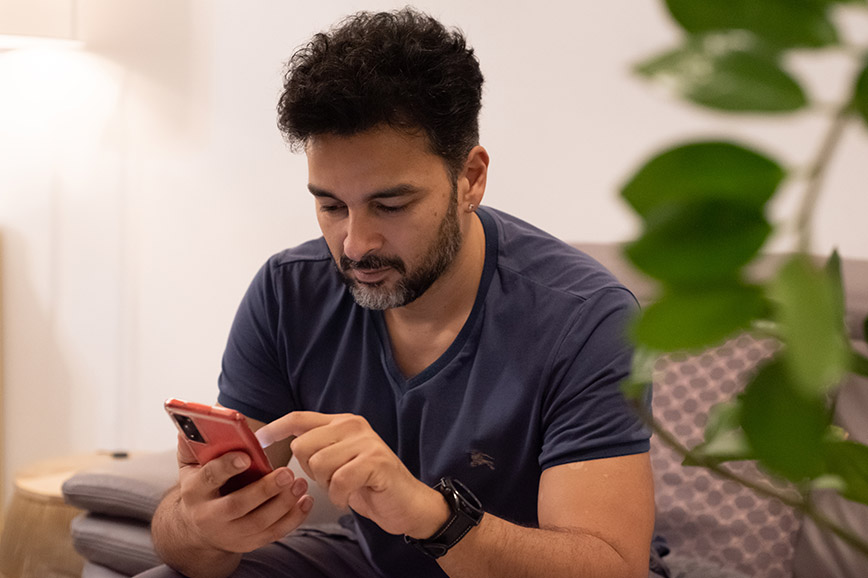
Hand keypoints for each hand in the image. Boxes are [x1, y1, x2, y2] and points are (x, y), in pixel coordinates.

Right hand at [174, 434, 313, 552]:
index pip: (209, 478)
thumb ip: (193, 444)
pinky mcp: (248, 543)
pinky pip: (274, 533)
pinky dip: (293, 518)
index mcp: (195, 491)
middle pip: (238, 505)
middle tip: (287, 473)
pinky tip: (305, 501)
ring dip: (284, 503)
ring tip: (300, 483)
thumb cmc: (200, 488)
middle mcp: (209, 516)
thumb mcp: (190, 466)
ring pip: (259, 522)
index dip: (227, 467)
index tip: (246, 456)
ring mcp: (230, 533)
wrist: (197, 529)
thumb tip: (192, 422)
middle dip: (264, 489)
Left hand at [256, 412, 448, 537]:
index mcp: (342, 422)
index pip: (300, 418)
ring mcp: (366, 442)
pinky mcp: (376, 462)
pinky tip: (350, 497)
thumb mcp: (339, 461)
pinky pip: (339, 480)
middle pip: (303, 445)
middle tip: (331, 480)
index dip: (276, 428)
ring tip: (344, 487)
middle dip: (310, 471)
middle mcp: (353, 425)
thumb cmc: (369, 484)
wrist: (407, 503)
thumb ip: (318, 449)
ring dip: (327, 485)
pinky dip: (339, 496)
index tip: (259, 440)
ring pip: (319, 464)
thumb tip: (284, 449)